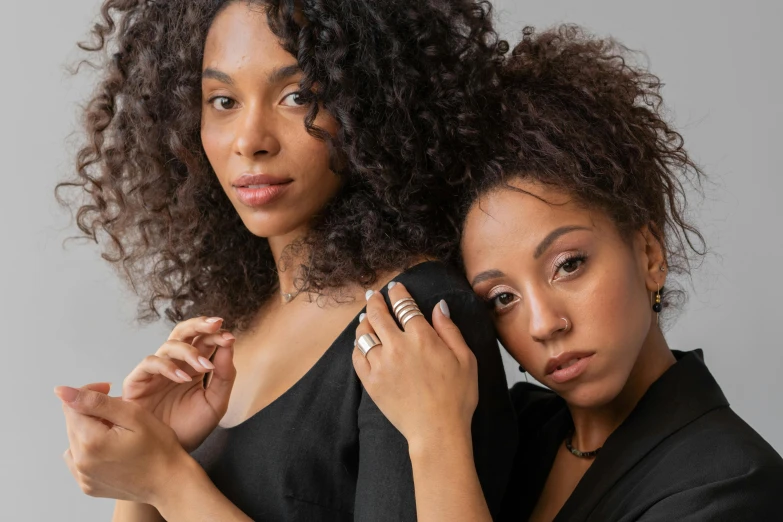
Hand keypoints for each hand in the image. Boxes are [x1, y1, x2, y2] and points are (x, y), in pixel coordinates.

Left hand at [57, 385, 197, 505]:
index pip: (72, 405)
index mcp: (91, 441)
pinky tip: (112, 449)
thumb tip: (63, 392)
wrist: (170, 482)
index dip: (90, 392)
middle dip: (93, 412)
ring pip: (75, 440)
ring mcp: (83, 476)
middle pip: (73, 423)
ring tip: (118, 433)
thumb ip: (96, 402)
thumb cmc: (159, 448)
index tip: (110, 391)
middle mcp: (81, 461)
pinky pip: (79, 459)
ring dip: (92, 431)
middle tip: (121, 415)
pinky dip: (92, 450)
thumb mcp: (133, 415)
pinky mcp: (88, 485)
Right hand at [122, 317, 236, 451]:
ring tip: (204, 367)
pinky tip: (183, 378)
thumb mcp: (216, 403)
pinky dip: (167, 367)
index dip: (215, 335)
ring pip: (168, 345)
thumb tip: (229, 345)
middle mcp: (174, 365)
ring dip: (189, 351)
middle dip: (199, 325)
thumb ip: (225, 376)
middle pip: (183, 333)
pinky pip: (150, 363)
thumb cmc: (191, 429)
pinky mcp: (137, 382)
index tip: (229, 337)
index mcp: (193, 367)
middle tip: (216, 324)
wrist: (168, 455)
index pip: (204, 340)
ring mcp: (155, 372)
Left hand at [352, 283, 478, 449]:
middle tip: (374, 295)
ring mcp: (381, 364)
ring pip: (363, 334)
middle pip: (378, 314)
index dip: (398, 292)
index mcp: (422, 338)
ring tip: (366, 317)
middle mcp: (398, 347)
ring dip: (364, 321)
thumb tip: (439, 306)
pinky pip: (357, 356)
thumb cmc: (457, 397)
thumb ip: (449, 330)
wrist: (437, 431)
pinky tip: (362, 343)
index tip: (395, 287)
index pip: (404, 305)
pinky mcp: (371, 382)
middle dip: (375, 301)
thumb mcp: (466, 359)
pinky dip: (357, 346)